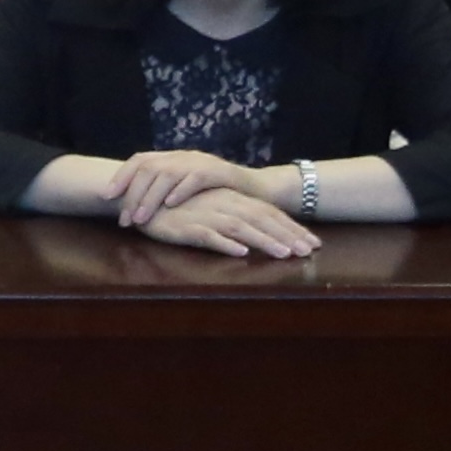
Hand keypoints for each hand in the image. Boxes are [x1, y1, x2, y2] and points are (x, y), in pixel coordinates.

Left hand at [106, 150, 268, 230]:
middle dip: (133, 194)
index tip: (106, 197)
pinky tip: (170, 205)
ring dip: (151, 197)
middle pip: (150, 168)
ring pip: (169, 174)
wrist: (257, 190)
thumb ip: (163, 192)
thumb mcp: (186, 191)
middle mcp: (183, 156)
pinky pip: (196, 179)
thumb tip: (132, 204)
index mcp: (173, 158)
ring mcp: (201, 162)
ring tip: (141, 218)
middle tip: (124, 219)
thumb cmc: (217, 195)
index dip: (121, 176)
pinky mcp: (220, 172)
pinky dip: (181, 191)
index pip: (140, 160)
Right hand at [130, 183, 323, 258]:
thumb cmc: (175, 205)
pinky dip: (226, 243)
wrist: (138, 196)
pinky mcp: (187, 226)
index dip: (291, 228)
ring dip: (265, 241)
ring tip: (286, 255)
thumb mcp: (208, 208)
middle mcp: (223, 204)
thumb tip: (256, 233)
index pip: (267, 213)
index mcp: (231, 200)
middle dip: (288, 236)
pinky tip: (242, 252)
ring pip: (242, 228)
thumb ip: (232, 217)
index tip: (312, 243)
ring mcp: (206, 215)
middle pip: (261, 219)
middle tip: (310, 251)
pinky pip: (209, 235)